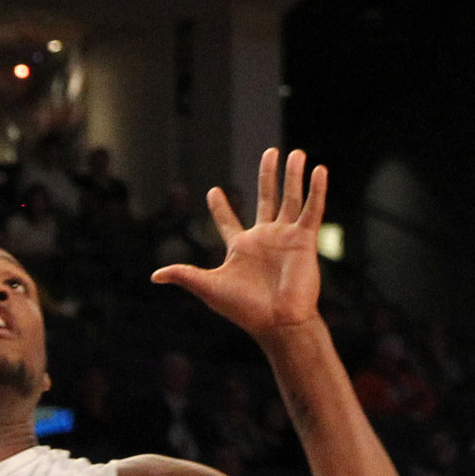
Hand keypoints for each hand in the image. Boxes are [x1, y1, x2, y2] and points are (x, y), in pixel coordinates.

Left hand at [153, 148, 329, 341]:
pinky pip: (312, 211)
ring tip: (295, 152)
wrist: (278, 323)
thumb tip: (155, 276)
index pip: (228, 221)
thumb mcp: (210, 288)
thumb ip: (185, 275)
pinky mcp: (304, 240)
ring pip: (290, 198)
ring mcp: (286, 237)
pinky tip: (319, 170)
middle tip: (269, 153)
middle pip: (267, 198)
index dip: (221, 207)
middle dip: (267, 176)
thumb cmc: (245, 310)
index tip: (214, 191)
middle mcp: (265, 238)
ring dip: (293, 175)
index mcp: (241, 248)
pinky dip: (316, 191)